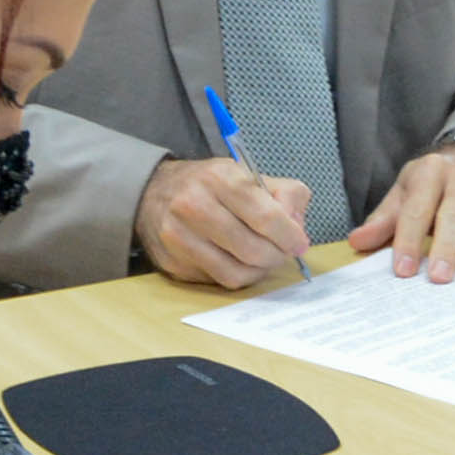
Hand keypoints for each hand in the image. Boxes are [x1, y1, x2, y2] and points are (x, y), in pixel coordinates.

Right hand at [137, 156, 315, 287]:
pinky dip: (238, 275)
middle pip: (252, 249)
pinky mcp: (173, 261)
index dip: (290, 236)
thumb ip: (285, 194)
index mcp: (219, 178)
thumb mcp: (249, 174)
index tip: (299, 243)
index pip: (266, 217)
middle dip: (277, 256)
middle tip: (283, 252)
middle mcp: (194, 205)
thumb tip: (297, 226)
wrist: (155, 192)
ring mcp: (179, 236)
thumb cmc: (211, 185)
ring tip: (264, 259)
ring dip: (259, 270)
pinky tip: (241, 262)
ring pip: (236, 272)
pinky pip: (218, 280)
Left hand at [349, 147, 454, 281]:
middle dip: (446, 245)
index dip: (408, 240)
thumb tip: (357, 243)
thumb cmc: (436, 183)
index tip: (403, 270)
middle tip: (440, 277)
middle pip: (454, 212)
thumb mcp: (407, 191)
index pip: (416, 209)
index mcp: (430, 172)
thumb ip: (386, 219)